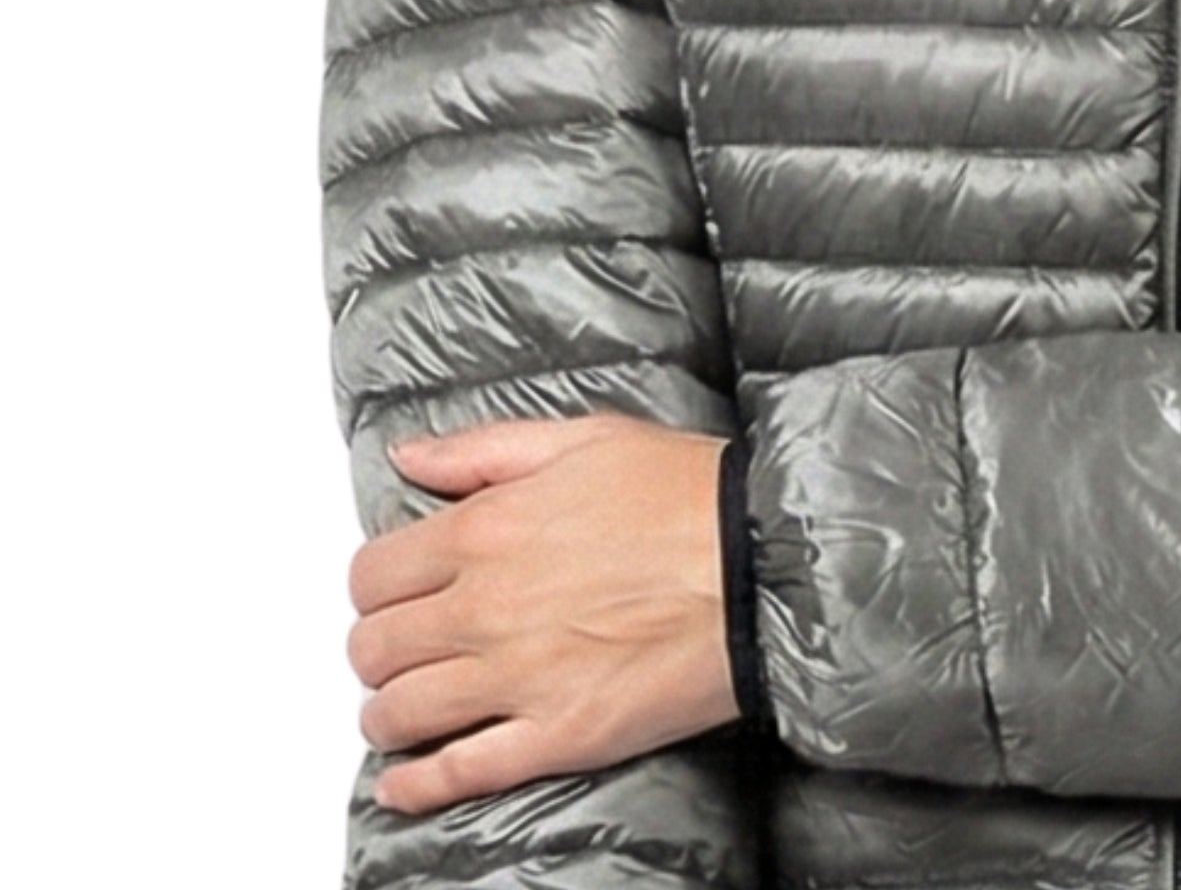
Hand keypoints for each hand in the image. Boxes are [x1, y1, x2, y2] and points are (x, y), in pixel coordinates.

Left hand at [346, 411, 739, 814]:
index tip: (398, 591)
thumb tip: (409, 455)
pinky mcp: (556, 735)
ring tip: (408, 707)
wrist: (765, 561)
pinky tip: (409, 780)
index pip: (373, 574)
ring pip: (398, 714)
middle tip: (405, 647)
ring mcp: (517, 678)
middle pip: (373, 648)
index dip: (378, 586)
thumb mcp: (584, 438)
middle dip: (380, 648)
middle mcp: (485, 606)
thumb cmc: (687, 495)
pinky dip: (416, 785)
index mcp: (487, 528)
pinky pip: (455, 774)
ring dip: (390, 714)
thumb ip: (483, 449)